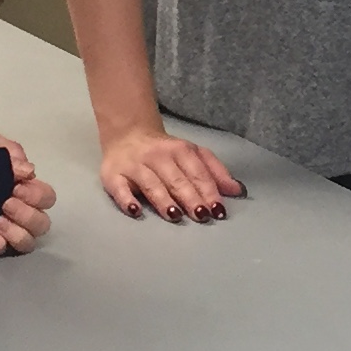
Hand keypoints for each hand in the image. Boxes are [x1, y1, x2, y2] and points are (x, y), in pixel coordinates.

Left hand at [0, 125, 56, 254]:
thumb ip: (8, 150)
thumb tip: (28, 171)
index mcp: (23, 187)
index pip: (46, 197)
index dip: (36, 195)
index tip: (16, 185)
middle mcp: (19, 211)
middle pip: (42, 223)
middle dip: (27, 214)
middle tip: (5, 204)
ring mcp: (4, 229)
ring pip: (28, 242)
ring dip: (15, 231)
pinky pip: (1, 250)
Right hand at [98, 124, 242, 222]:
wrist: (127, 134)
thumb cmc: (165, 152)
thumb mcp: (193, 155)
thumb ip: (215, 172)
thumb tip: (237, 191)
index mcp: (181, 150)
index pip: (197, 172)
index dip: (208, 190)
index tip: (218, 210)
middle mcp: (158, 156)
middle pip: (176, 179)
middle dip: (190, 197)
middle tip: (202, 215)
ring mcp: (135, 166)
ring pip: (151, 183)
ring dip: (163, 200)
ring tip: (175, 215)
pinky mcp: (113, 175)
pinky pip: (119, 188)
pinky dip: (126, 200)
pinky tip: (135, 211)